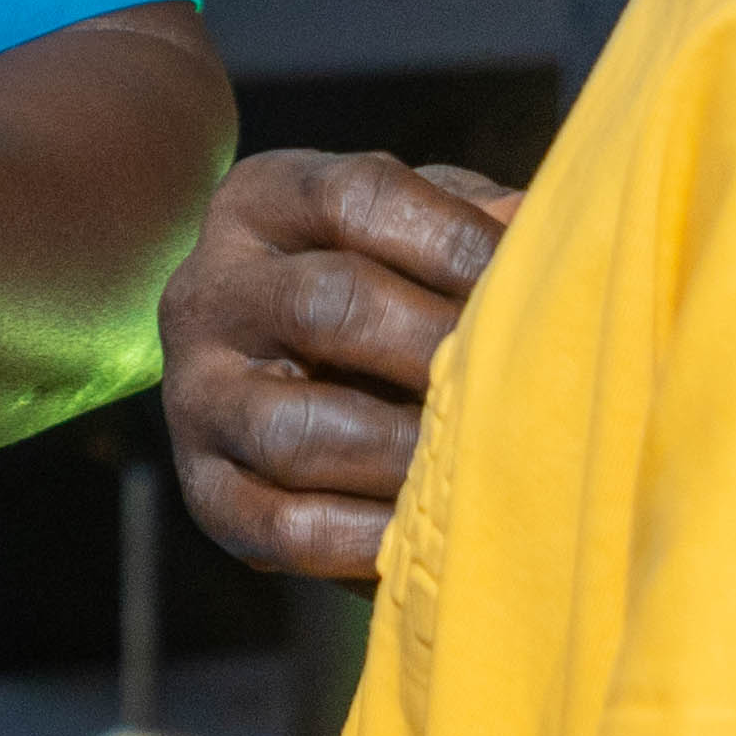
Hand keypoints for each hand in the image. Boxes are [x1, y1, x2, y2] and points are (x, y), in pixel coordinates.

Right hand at [159, 150, 513, 581]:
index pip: (359, 197)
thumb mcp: (411, 229)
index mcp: (264, 202)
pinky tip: (427, 529)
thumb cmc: (377, 286)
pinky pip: (282, 527)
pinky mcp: (204, 490)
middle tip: (516, 382)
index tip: (530, 286)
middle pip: (328, 304)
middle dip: (436, 348)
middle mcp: (208, 291)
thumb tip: (542, 232)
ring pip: (296, 429)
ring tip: (479, 461)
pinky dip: (366, 538)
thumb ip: (471, 220)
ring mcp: (194, 396)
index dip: (457, 242)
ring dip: (404, 452)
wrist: (277, 373)